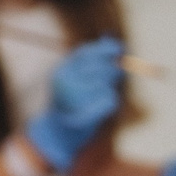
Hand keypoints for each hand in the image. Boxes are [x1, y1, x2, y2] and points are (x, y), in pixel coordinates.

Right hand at [24, 38, 123, 174]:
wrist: (56, 134)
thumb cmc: (68, 104)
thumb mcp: (74, 79)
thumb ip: (91, 62)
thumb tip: (113, 42)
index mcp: (61, 72)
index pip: (85, 53)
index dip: (103, 49)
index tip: (118, 48)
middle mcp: (66, 82)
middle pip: (100, 68)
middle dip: (112, 70)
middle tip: (118, 74)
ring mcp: (76, 97)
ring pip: (106, 84)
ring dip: (109, 89)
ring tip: (97, 98)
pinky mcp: (88, 111)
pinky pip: (110, 99)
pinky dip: (110, 103)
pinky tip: (98, 109)